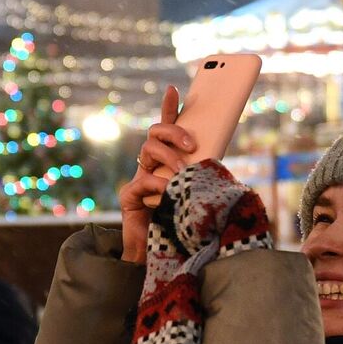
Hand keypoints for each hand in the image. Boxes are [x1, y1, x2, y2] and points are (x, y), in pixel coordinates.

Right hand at [118, 88, 196, 262]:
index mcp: (167, 162)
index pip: (166, 130)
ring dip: (169, 159)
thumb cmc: (182, 222)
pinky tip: (166, 195)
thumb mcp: (197, 190)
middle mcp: (150, 166)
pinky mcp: (129, 196)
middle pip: (154, 133)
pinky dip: (159, 186)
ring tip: (182, 174)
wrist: (161, 254)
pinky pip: (144, 180)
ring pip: (149, 150)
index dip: (170, 109)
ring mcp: (138, 179)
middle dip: (173, 132)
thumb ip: (200, 171)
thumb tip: (213, 149)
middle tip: (191, 145)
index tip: (175, 89)